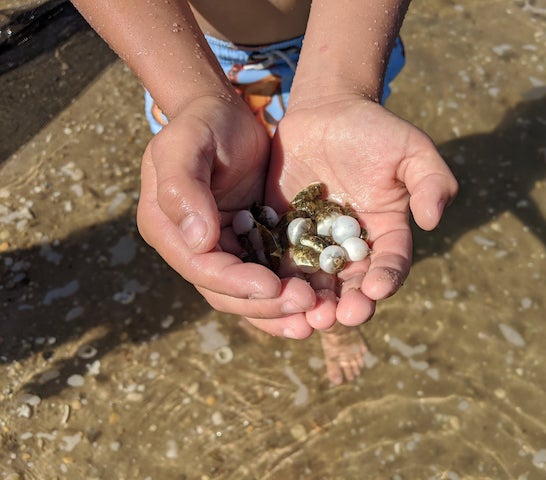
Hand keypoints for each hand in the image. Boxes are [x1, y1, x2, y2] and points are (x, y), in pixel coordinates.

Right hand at [136, 95, 316, 337]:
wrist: (227, 114)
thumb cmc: (202, 122)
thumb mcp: (186, 143)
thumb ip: (182, 186)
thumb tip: (197, 240)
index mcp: (167, 229)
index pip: (201, 268)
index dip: (236, 283)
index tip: (272, 286)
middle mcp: (192, 248)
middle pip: (226, 292)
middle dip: (266, 304)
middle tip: (306, 306)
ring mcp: (223, 249)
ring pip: (249, 293)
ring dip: (281, 310)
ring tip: (317, 320)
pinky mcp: (251, 243)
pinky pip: (270, 274)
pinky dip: (290, 291)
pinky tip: (319, 301)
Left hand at [261, 95, 457, 329]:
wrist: (326, 111)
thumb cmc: (374, 130)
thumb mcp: (411, 149)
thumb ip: (430, 180)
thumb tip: (433, 219)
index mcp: (384, 234)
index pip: (389, 264)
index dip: (386, 278)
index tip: (378, 289)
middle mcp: (350, 247)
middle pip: (351, 285)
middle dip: (347, 304)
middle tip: (339, 317)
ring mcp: (315, 243)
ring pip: (313, 282)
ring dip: (311, 302)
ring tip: (308, 316)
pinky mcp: (283, 233)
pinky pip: (278, 260)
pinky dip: (276, 278)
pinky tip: (271, 289)